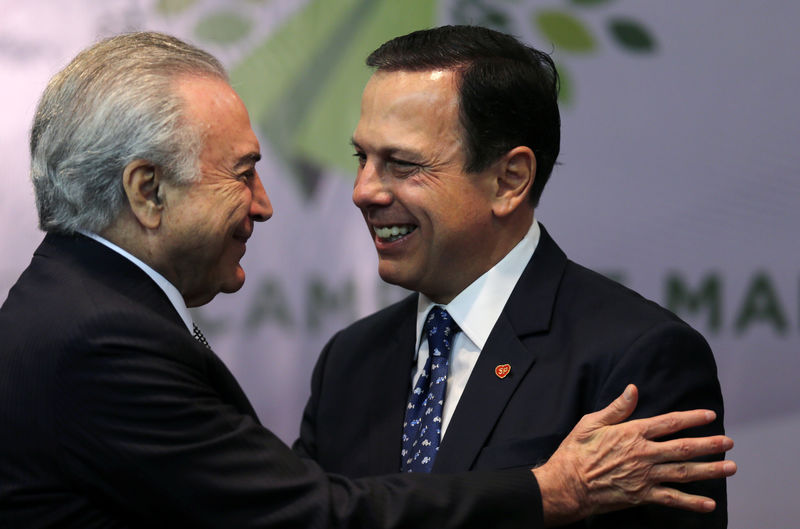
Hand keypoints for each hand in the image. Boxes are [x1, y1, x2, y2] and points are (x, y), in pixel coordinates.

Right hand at [532, 384, 735, 526]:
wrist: (567, 484)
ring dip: (710, 470)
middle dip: (709, 444)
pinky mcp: (642, 496)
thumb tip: (633, 389)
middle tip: (729, 442)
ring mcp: (645, 476)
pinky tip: (710, 504)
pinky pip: (672, 499)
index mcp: (632, 433)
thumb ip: (616, 408)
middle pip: (684, 448)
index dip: (691, 418)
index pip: (669, 422)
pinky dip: (692, 503)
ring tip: (730, 467)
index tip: (709, 415)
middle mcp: (643, 454)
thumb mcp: (591, 423)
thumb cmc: (576, 451)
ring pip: (684, 472)